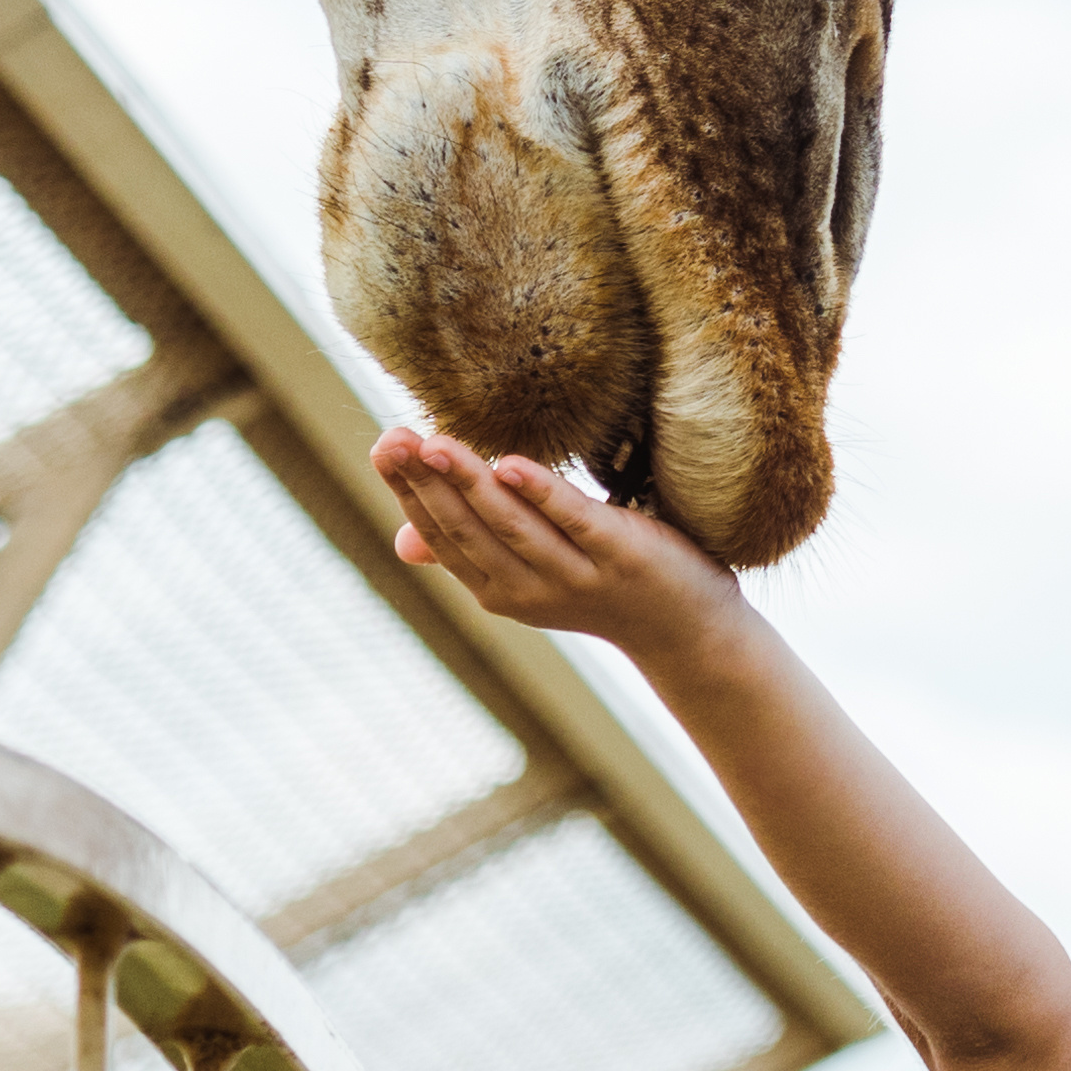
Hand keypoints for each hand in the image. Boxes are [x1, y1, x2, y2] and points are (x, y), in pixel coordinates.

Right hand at [375, 427, 742, 664]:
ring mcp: (576, 575)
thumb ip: (473, 551)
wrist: (687, 630)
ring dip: (468, 484)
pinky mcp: (622, 555)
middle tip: (390, 439)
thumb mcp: (529, 573)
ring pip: (511, 526)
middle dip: (425, 483)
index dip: (409, 494)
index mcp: (499, 589)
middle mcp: (529, 589)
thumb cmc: (602, 586)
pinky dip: (543, 495)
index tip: (383, 447)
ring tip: (433, 444)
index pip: (441, 537)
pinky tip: (511, 465)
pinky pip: (576, 521)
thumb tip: (403, 542)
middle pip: (466, 530)